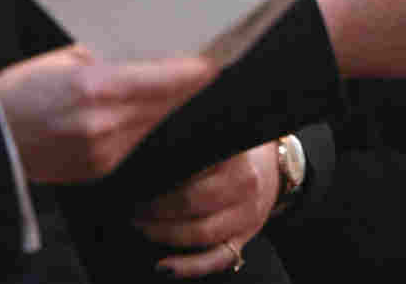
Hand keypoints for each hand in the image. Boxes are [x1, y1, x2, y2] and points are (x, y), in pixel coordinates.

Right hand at [0, 45, 215, 182]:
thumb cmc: (22, 91)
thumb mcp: (66, 58)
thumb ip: (110, 57)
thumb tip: (150, 49)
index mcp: (97, 86)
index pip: (166, 79)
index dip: (196, 70)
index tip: (215, 59)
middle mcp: (105, 122)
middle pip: (168, 102)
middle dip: (185, 84)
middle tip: (202, 64)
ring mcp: (104, 151)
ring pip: (156, 122)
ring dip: (166, 104)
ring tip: (174, 83)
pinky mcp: (101, 169)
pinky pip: (137, 141)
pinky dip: (142, 124)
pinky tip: (140, 110)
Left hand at [136, 140, 281, 276]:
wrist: (275, 167)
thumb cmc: (235, 151)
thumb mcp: (220, 138)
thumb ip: (191, 144)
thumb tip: (147, 153)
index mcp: (235, 156)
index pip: (189, 168)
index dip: (157, 177)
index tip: (133, 177)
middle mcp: (244, 185)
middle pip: (191, 202)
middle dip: (153, 206)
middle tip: (130, 202)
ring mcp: (246, 216)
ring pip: (200, 233)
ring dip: (162, 234)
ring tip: (139, 225)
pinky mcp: (244, 238)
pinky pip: (215, 260)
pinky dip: (187, 267)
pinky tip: (163, 266)